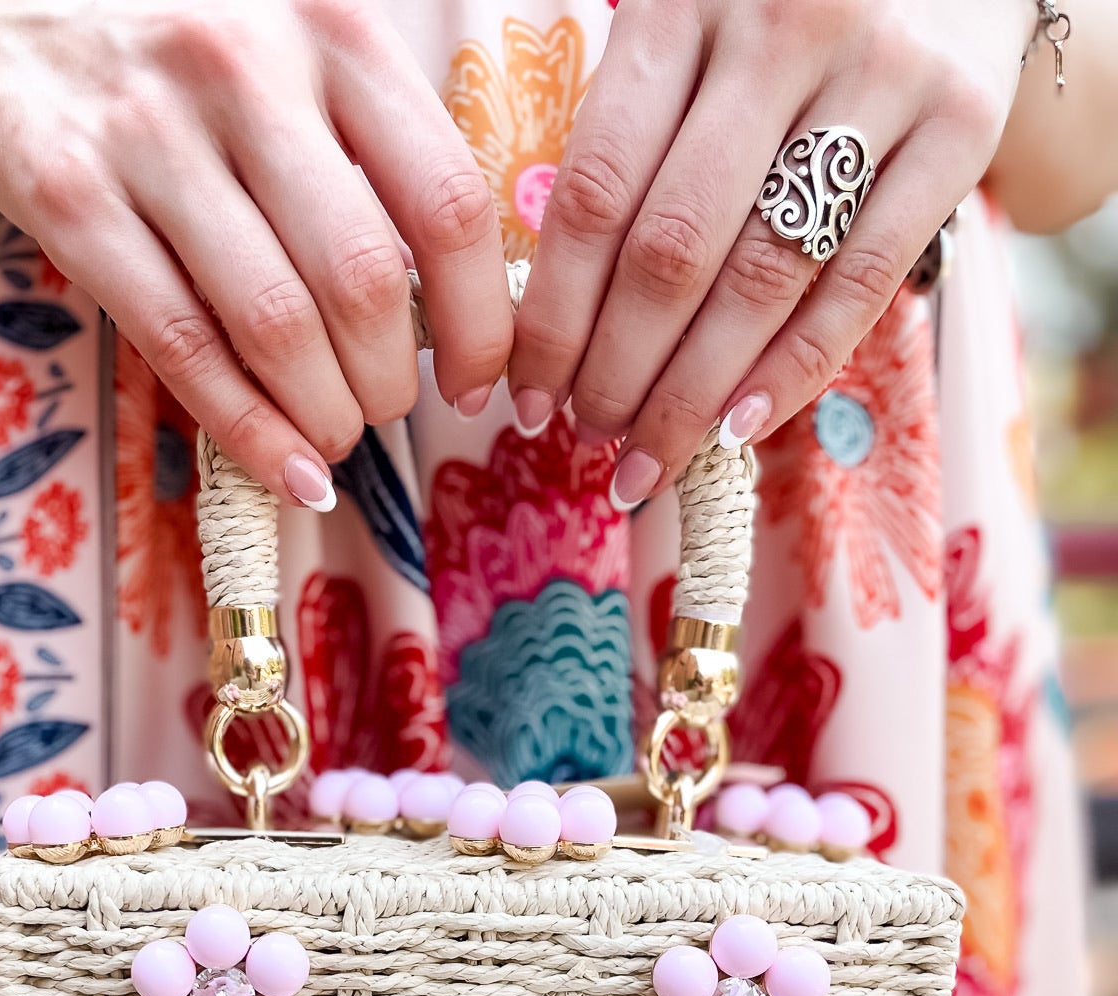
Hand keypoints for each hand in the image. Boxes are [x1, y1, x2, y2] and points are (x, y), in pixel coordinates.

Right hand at [0, 0, 511, 504]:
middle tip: (384, 408)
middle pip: (361, 279)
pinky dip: (247, 431)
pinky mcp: (70, 194)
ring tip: (332, 439)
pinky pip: (181, 344)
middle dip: (390, 381)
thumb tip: (460, 308)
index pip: (446, 202)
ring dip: (322, 416)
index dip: (477, 319)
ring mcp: (149, 130)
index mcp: (332, 27)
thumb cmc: (186, 62)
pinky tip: (287, 471)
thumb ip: (377, 147)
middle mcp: (244, 66)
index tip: (479, 378)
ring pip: (275, 324)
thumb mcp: (298, 54)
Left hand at [509, 0, 1028, 505]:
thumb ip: (637, 135)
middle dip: (617, 371)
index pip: (596, 193)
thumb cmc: (787, 5)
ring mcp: (880, 70)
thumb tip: (557, 314)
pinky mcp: (963, 120)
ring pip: (762, 278)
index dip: (553, 317)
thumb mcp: (694, 28)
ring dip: (692, 393)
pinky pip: (860, 282)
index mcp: (682, 2)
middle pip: (672, 250)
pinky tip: (738, 429)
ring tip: (648, 457)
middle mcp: (781, 26)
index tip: (526, 397)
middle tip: (589, 437)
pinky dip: (792, 371)